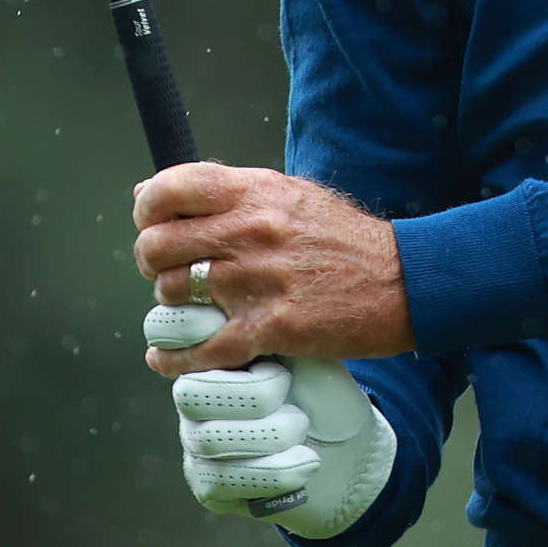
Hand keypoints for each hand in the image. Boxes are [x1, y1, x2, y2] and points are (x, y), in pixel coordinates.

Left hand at [131, 162, 413, 371]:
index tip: (148, 220)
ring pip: (170, 294)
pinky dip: (173, 359)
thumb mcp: (289, 194)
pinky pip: (197, 350)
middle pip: (157, 245)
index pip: (172, 187)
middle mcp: (249, 232)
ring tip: (184, 306)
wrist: (400, 281)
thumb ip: (227, 193)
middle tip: (165, 268)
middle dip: (151, 259)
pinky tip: (167, 358)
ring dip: (169, 304)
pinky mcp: (268, 329)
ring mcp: (256, 282)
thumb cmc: (343, 237)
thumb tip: (152, 193)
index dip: (147, 206)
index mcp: (255, 192)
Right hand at [144, 302, 396, 537]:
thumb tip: (233, 289)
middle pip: (188, 391)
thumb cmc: (321, 377)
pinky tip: (305, 460)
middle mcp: (190, 389)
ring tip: (303, 423)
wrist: (348, 441)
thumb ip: (259, 312)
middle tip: (285, 383)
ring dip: (271, 432)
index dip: (195, 328)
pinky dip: (274, 471)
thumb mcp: (299, 334)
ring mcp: (195, 438)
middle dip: (248, 391)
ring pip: (209, 438)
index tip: (251, 340)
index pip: (164, 328)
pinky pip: (224, 481)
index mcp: (204, 342)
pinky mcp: (209, 484)